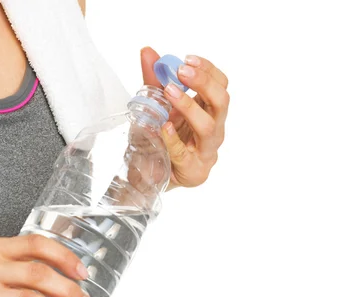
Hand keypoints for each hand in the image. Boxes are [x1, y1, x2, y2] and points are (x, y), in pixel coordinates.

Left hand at [141, 47, 229, 189]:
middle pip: (221, 102)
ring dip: (189, 107)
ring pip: (209, 127)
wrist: (144, 175)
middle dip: (203, 84)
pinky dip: (174, 139)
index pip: (221, 86)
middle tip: (181, 72)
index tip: (187, 60)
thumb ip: (153, 81)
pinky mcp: (194, 171)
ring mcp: (206, 152)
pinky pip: (185, 153)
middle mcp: (213, 130)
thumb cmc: (156, 139)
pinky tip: (163, 127)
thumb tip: (147, 51)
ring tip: (170, 92)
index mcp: (208, 112)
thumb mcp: (153, 106)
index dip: (208, 71)